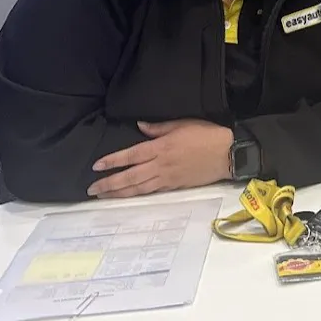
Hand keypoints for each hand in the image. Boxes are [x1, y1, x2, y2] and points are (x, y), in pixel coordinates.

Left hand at [87, 119, 233, 198]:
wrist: (228, 153)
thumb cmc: (207, 134)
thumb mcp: (183, 123)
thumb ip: (159, 128)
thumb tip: (139, 127)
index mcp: (161, 147)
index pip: (131, 155)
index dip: (112, 161)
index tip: (96, 167)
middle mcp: (161, 164)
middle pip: (130, 177)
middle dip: (109, 184)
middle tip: (91, 189)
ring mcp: (168, 177)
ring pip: (138, 188)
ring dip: (119, 193)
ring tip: (104, 196)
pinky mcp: (176, 185)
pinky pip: (152, 191)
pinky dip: (138, 194)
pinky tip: (128, 196)